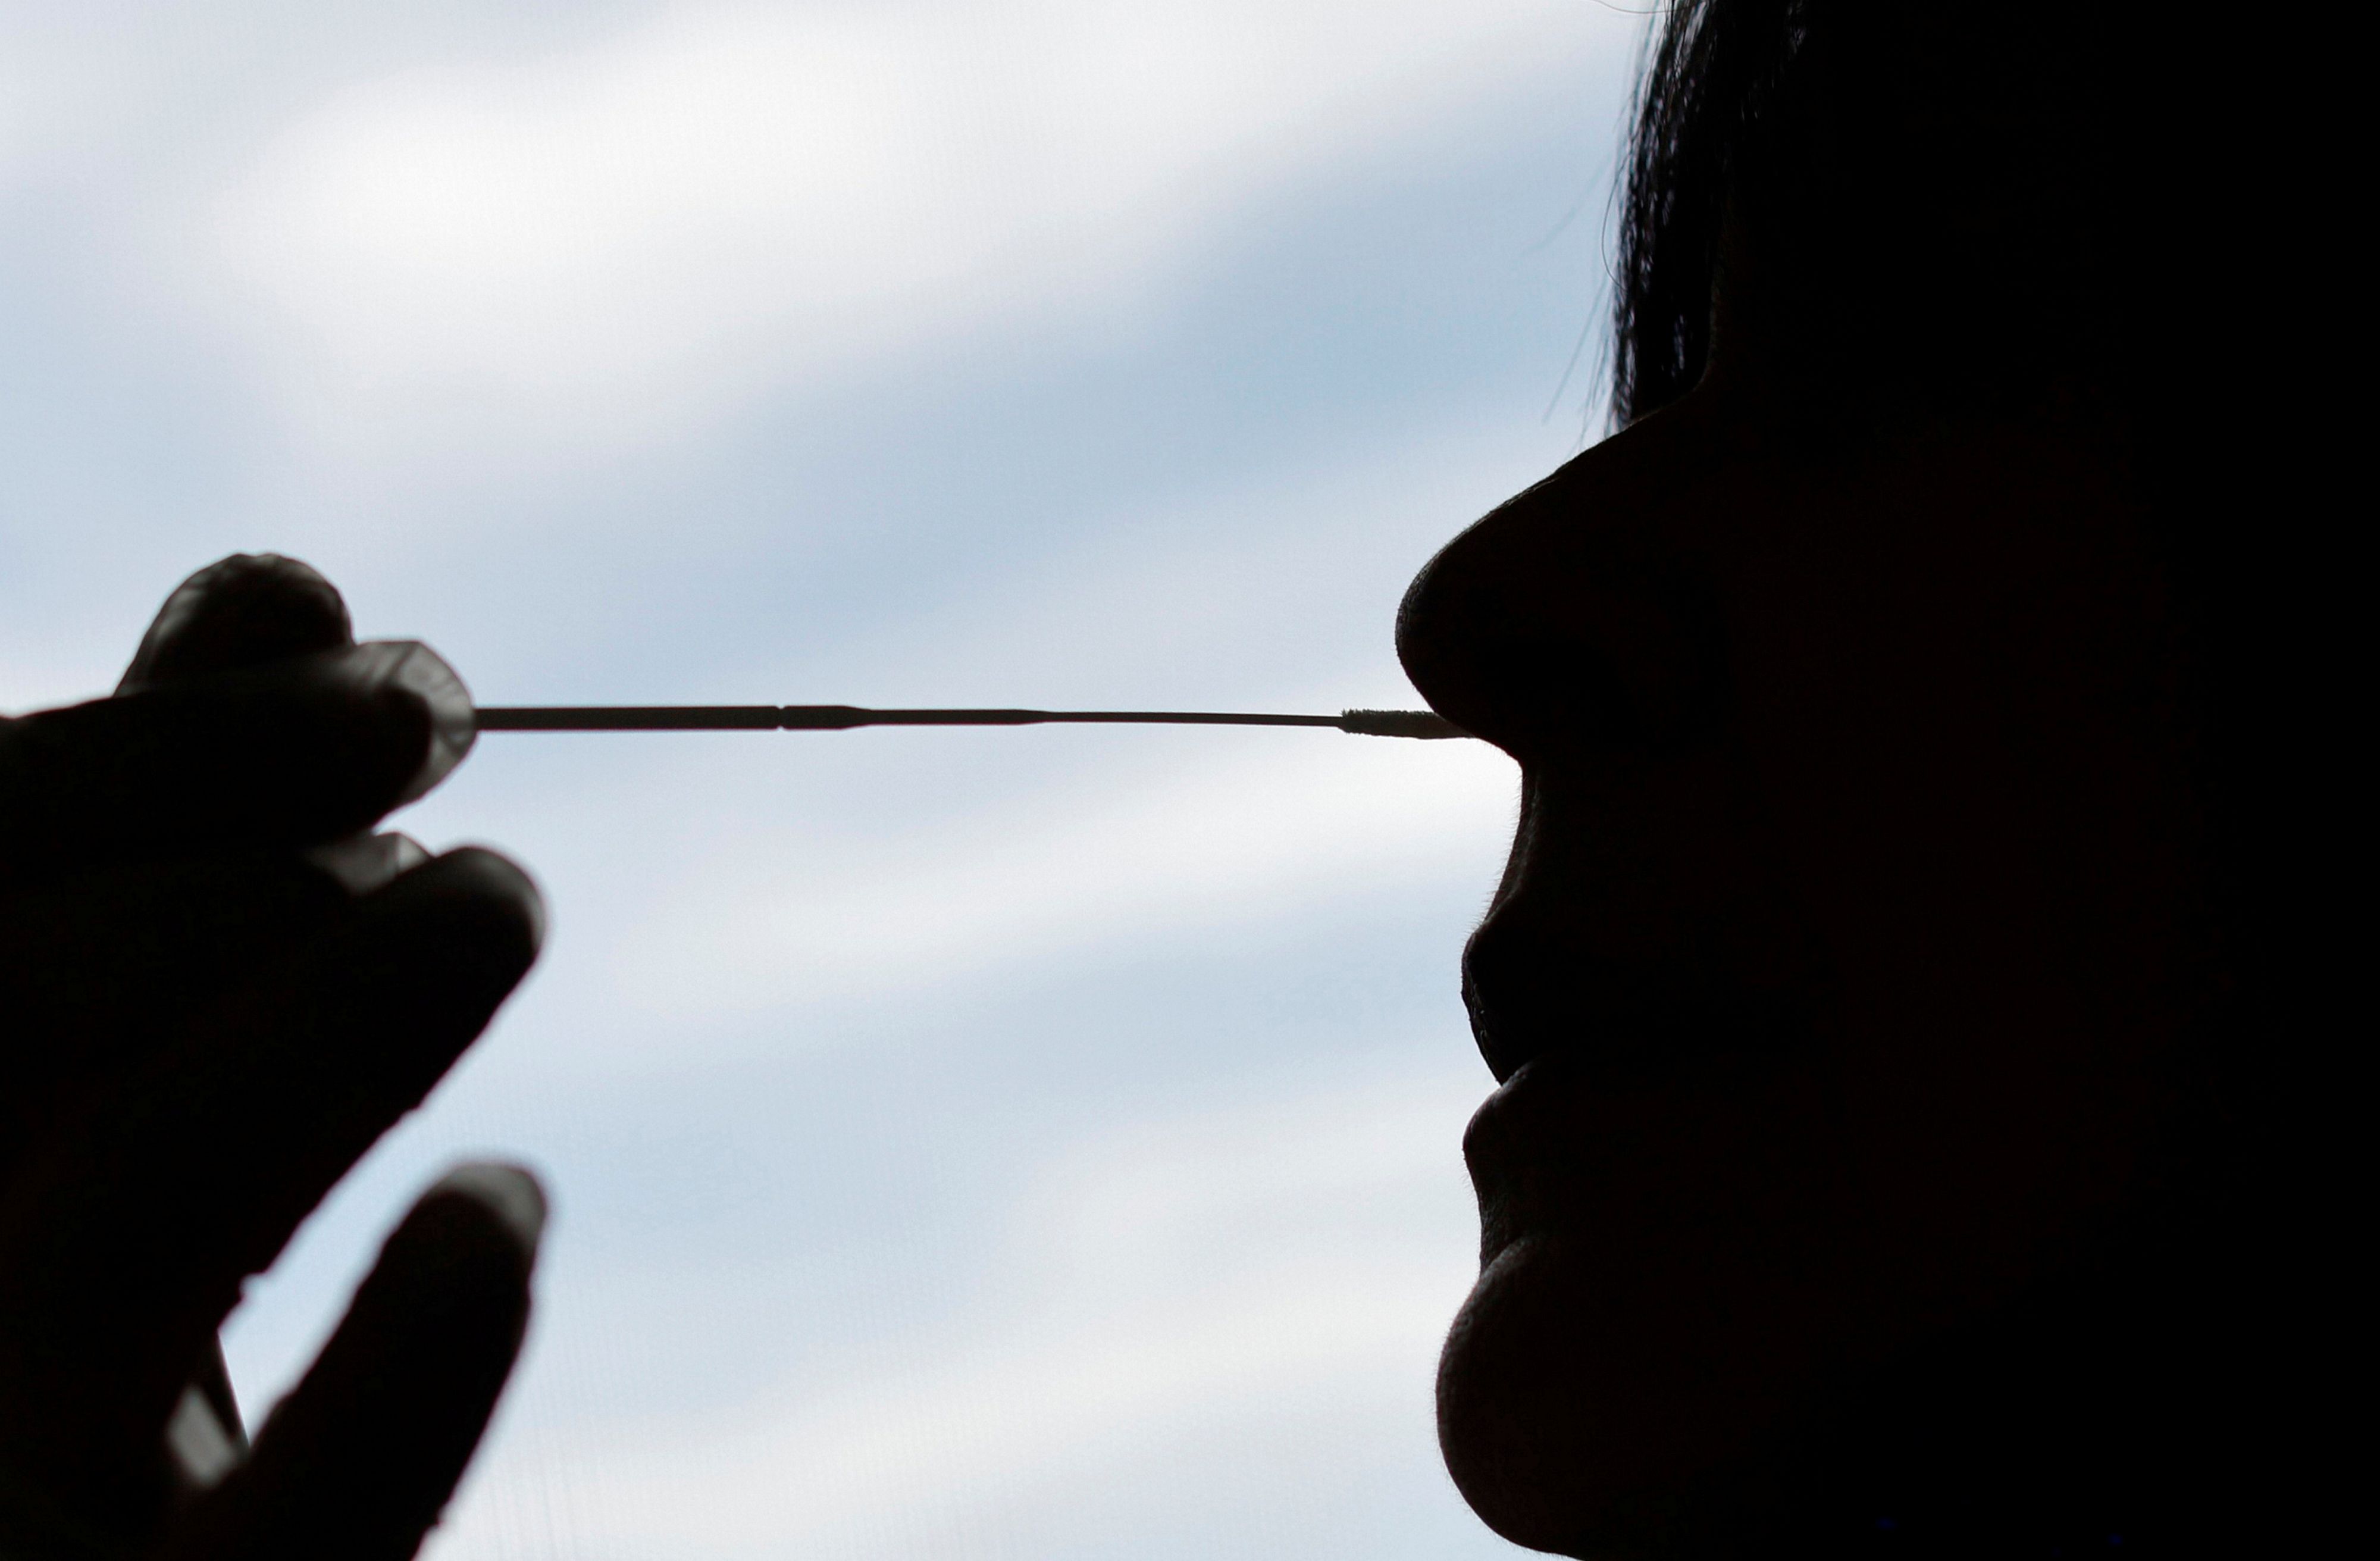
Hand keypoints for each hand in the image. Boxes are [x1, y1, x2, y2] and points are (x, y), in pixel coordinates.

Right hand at [0, 555, 545, 1559]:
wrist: (83, 1536)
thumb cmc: (77, 1259)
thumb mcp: (97, 1031)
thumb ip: (155, 810)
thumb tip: (286, 588)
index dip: (201, 737)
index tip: (412, 686)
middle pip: (38, 1007)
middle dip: (279, 869)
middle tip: (472, 853)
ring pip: (134, 1208)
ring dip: (361, 1006)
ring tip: (500, 900)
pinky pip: (285, 1536)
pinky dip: (419, 1352)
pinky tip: (502, 1204)